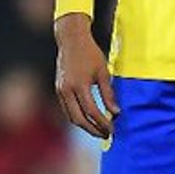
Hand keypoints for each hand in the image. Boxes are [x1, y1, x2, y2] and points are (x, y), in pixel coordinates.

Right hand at [54, 12, 118, 137]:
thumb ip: (109, 94)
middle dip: (93, 129)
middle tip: (106, 134)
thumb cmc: (90, 53)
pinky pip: (67, 109)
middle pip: (79, 119)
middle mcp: (67, 89)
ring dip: (85, 125)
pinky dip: (77, 117)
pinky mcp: (58, 89)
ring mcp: (60, 90)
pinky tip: (88, 118)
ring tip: (98, 129)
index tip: (113, 129)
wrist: (71, 39)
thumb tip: (116, 113)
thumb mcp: (103, 72)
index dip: (103, 123)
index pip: (92, 111)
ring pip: (71, 116)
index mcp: (79, 85)